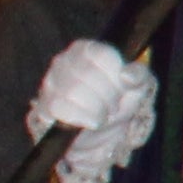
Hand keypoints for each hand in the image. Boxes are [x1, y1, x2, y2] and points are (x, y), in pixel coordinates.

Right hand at [29, 39, 154, 182]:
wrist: (99, 133)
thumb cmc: (117, 103)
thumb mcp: (137, 87)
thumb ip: (138, 75)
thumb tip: (126, 76)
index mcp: (87, 50)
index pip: (103, 55)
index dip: (116, 76)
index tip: (122, 89)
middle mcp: (63, 61)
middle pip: (88, 74)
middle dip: (108, 97)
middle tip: (112, 107)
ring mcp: (50, 82)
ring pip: (73, 91)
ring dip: (95, 109)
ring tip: (101, 115)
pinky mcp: (43, 105)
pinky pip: (59, 108)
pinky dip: (80, 118)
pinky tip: (87, 122)